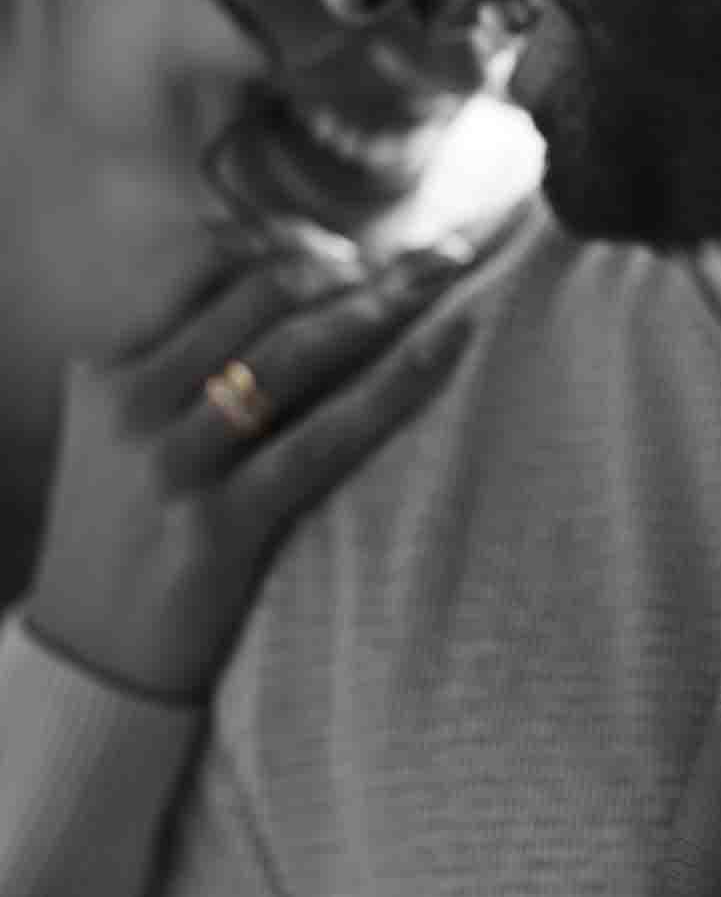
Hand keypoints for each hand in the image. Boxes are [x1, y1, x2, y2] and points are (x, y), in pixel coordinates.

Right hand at [24, 247, 478, 700]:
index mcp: (110, 365)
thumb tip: (299, 280)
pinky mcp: (215, 526)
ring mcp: (170, 463)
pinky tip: (448, 345)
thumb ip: (189, 360)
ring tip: (452, 273)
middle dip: (360, 264)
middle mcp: (132, 401)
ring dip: (386, 301)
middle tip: (437, 255)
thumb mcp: (129, 432)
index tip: (356, 248)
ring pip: (296, 352)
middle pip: (264, 293)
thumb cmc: (134, 531)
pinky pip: (324, 438)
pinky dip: (396, 382)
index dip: (293, 238)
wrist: (93, 658)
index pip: (208, 260)